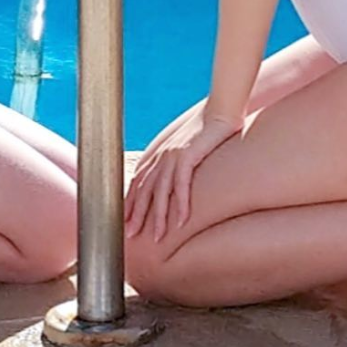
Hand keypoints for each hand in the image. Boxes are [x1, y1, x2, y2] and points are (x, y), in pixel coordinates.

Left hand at [124, 107, 240, 241]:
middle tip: (131, 235)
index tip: (125, 220)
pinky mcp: (188, 155)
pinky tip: (181, 221)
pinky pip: (182, 184)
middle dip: (137, 214)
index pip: (138, 181)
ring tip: (157, 238)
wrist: (221, 109)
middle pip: (145, 189)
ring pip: (161, 191)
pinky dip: (181, 204)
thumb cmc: (206, 127)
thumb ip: (175, 159)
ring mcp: (173, 155)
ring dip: (159, 217)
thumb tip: (172, 176)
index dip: (130, 202)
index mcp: (158, 152)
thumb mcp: (185, 145)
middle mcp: (161, 154)